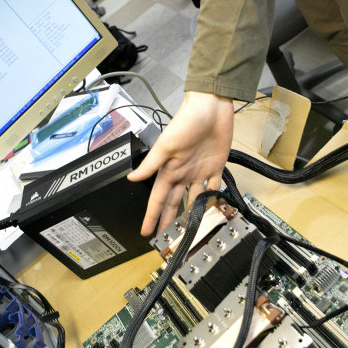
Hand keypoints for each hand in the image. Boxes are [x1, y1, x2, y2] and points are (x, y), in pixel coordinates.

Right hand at [127, 91, 234, 235]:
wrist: (211, 108)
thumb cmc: (186, 121)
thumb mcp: (165, 145)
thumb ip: (151, 164)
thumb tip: (132, 178)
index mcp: (169, 170)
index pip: (158, 198)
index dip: (152, 216)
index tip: (147, 231)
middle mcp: (183, 173)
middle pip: (174, 203)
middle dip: (169, 220)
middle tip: (167, 238)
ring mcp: (199, 171)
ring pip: (194, 199)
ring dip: (191, 213)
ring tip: (190, 230)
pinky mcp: (216, 166)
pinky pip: (215, 187)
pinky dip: (214, 199)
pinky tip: (214, 209)